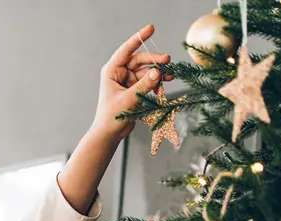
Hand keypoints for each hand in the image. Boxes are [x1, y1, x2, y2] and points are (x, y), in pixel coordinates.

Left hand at [90, 24, 173, 142]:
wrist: (110, 133)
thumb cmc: (112, 116)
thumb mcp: (129, 99)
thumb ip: (144, 85)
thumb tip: (158, 71)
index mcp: (111, 70)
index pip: (126, 50)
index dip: (139, 38)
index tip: (151, 28)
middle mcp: (119, 73)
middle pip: (140, 60)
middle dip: (154, 60)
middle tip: (167, 61)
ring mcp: (127, 81)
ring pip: (146, 71)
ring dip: (158, 72)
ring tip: (170, 75)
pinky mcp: (134, 89)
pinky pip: (148, 81)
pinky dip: (157, 81)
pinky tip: (166, 82)